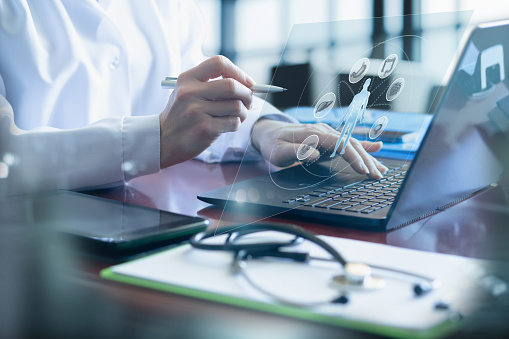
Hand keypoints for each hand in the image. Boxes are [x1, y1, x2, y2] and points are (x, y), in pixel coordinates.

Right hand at [159, 56, 254, 167]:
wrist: (163, 140)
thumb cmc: (181, 115)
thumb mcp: (187, 92)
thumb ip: (211, 85)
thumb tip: (248, 86)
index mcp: (187, 79)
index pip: (219, 63)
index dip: (238, 72)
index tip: (248, 83)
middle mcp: (190, 92)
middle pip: (232, 86)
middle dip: (247, 94)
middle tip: (249, 102)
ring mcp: (196, 111)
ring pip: (236, 106)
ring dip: (243, 113)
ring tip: (237, 116)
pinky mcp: (204, 129)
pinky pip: (233, 123)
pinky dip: (236, 124)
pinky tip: (227, 125)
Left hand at [251, 120, 387, 178]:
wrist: (269, 133)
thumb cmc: (273, 144)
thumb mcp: (279, 152)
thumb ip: (296, 151)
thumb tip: (314, 153)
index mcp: (314, 134)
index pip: (340, 144)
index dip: (354, 157)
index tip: (363, 170)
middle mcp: (324, 132)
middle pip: (351, 144)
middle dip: (366, 160)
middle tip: (378, 176)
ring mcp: (328, 134)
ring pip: (352, 144)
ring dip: (368, 157)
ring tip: (382, 169)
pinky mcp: (328, 139)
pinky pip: (348, 143)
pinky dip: (364, 147)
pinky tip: (377, 149)